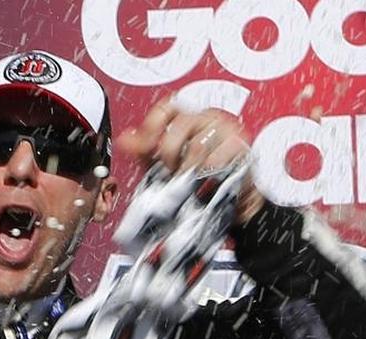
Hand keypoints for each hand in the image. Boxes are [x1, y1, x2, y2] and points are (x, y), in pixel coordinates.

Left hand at [116, 97, 262, 224]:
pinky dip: (206, 173)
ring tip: (185, 182)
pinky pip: (218, 158)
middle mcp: (208, 120)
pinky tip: (204, 182)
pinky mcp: (241, 148)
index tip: (147, 147)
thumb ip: (145, 152)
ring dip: (186, 168)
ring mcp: (227, 131)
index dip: (153, 125)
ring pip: (198, 143)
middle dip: (169, 152)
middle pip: (181, 124)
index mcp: (189, 119)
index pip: (168, 108)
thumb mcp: (165, 166)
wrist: (230, 203)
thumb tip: (125, 140)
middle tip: (169, 172)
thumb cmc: (199, 181)